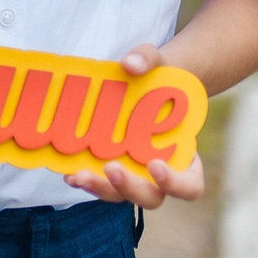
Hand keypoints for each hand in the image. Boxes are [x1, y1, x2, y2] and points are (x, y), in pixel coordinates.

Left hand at [62, 43, 204, 206]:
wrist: (140, 82)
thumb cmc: (156, 76)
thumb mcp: (156, 61)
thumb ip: (147, 59)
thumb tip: (130, 63)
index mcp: (185, 159)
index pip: (190, 186)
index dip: (175, 183)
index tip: (156, 165)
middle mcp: (160, 175)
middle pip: (151, 198)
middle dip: (130, 187)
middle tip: (111, 168)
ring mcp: (134, 175)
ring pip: (121, 195)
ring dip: (101, 188)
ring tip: (78, 175)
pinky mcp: (109, 170)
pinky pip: (100, 182)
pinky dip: (85, 180)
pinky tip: (68, 173)